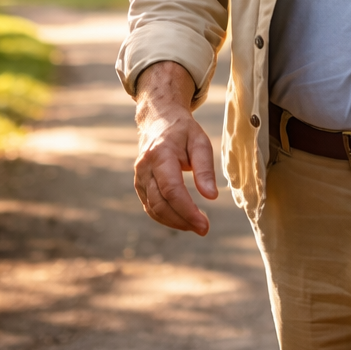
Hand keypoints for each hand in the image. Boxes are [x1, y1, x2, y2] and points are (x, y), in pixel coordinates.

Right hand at [133, 61, 217, 235]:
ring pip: (153, 208)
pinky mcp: (139, 184)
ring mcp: (139, 177)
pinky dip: (165, 217)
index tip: (204, 224)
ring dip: (174, 222)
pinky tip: (182, 220)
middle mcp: (145, 167)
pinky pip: (149, 206)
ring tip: (196, 226)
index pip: (171, 189)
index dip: (187, 210)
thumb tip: (211, 196)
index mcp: (161, 154)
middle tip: (204, 229)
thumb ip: (205, 169)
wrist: (158, 120)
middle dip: (182, 220)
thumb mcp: (200, 142)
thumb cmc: (182, 131)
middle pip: (160, 203)